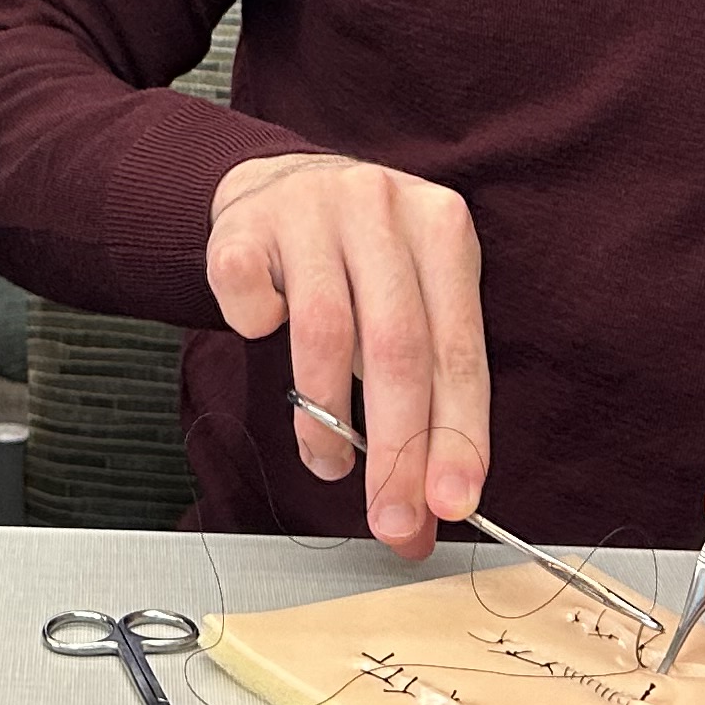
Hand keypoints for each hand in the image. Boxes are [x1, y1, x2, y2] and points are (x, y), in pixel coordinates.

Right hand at [206, 150, 488, 553]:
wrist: (280, 185)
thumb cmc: (359, 265)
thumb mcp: (412, 307)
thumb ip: (428, 400)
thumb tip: (431, 513)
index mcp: (442, 228)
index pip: (458, 350)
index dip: (459, 434)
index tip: (453, 503)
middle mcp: (381, 207)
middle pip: (396, 348)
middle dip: (397, 451)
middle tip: (391, 519)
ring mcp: (309, 208)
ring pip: (323, 332)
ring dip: (325, 420)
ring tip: (329, 462)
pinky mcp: (245, 223)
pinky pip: (249, 301)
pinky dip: (256, 333)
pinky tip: (266, 338)